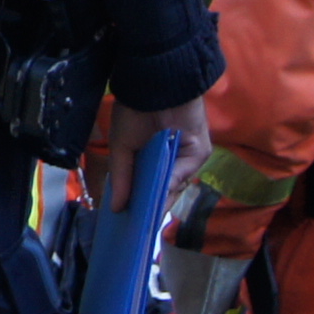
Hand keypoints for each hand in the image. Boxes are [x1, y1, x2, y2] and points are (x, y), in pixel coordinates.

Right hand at [98, 97, 210, 221]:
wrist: (156, 84)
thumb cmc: (135, 110)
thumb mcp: (122, 146)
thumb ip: (122, 178)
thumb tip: (115, 208)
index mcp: (151, 155)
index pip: (146, 186)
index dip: (137, 203)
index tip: (126, 223)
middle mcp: (170, 158)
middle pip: (161, 190)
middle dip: (149, 208)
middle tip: (135, 230)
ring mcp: (185, 157)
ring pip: (173, 186)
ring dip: (159, 203)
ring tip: (144, 223)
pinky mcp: (198, 153)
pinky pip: (183, 175)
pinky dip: (170, 189)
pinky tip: (157, 204)